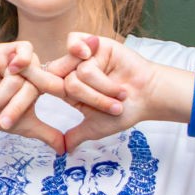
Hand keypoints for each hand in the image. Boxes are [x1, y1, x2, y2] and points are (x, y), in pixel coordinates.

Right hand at [0, 41, 75, 152]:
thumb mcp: (24, 125)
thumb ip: (47, 134)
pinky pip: (25, 52)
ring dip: (6, 93)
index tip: (77, 92)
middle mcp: (35, 71)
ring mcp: (23, 59)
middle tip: (3, 121)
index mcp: (43, 85)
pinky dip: (20, 62)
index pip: (63, 85)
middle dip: (18, 106)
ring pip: (28, 74)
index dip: (68, 85)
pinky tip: (9, 69)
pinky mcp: (10, 49)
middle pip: (41, 85)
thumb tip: (65, 150)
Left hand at [53, 34, 171, 151]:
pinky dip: (81, 49)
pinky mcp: (94, 44)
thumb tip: (62, 152)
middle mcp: (73, 72)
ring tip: (121, 93)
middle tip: (114, 107)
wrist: (150, 97)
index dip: (44, 87)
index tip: (50, 92)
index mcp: (67, 90)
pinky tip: (88, 54)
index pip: (46, 86)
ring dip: (104, 88)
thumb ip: (76, 136)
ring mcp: (83, 57)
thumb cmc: (125, 112)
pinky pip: (76, 42)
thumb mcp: (96, 127)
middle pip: (65, 82)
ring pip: (80, 72)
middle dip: (90, 98)